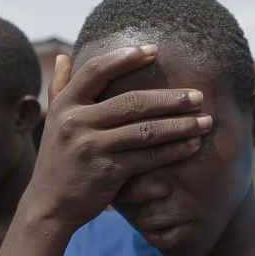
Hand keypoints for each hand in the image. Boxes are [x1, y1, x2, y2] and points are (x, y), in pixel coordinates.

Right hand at [23, 46, 210, 229]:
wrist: (48, 206)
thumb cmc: (58, 160)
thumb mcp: (53, 122)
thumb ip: (59, 87)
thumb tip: (63, 56)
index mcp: (65, 104)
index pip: (96, 71)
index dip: (125, 57)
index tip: (154, 50)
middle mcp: (76, 123)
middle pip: (132, 102)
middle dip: (170, 98)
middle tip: (198, 96)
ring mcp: (92, 148)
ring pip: (146, 130)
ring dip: (180, 125)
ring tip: (205, 121)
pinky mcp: (108, 173)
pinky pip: (148, 158)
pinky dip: (173, 150)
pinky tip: (192, 145)